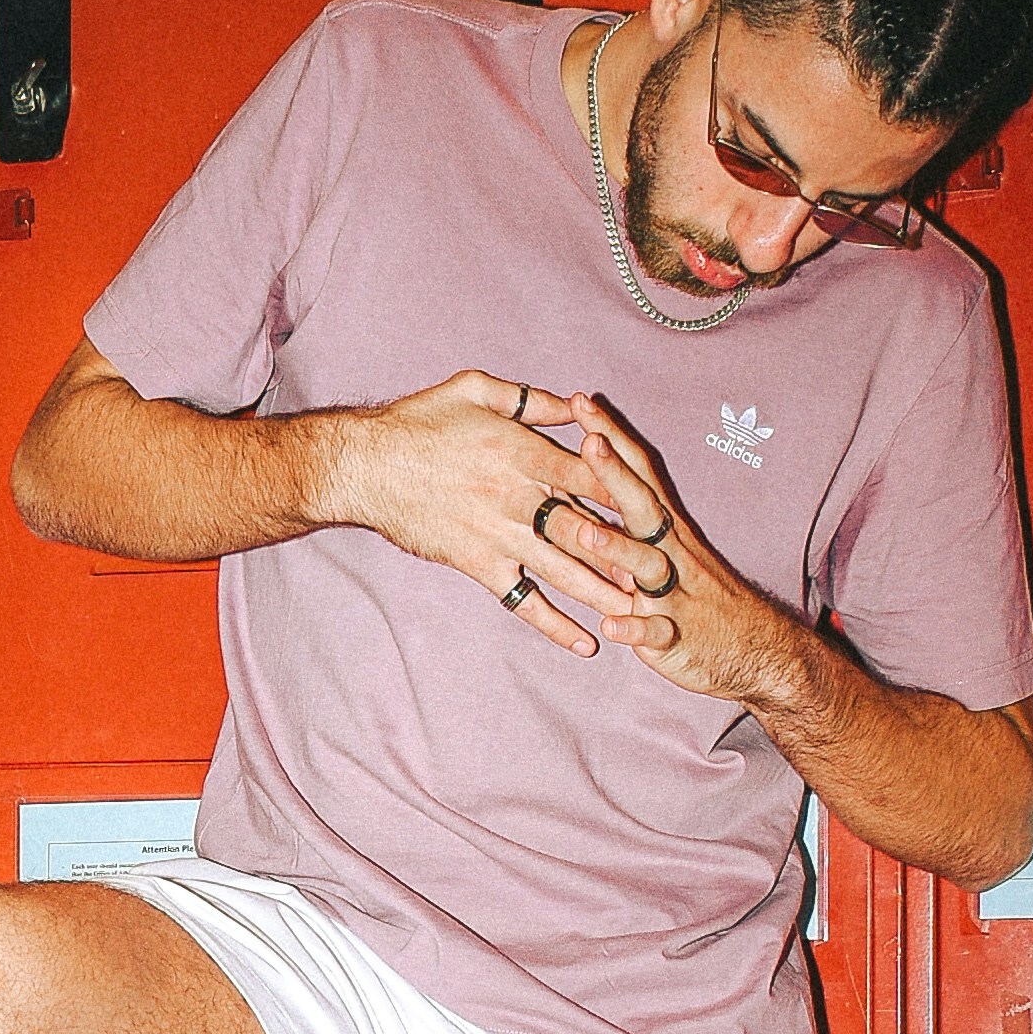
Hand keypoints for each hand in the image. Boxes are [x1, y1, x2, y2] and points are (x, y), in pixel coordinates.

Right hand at [323, 367, 650, 655]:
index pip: (590, 474)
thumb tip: (575, 406)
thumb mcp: (475, 390)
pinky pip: (521, 601)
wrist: (364, 467)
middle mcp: (517, 496)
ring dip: (605, 594)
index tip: (661, 509)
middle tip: (668, 574)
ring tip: (643, 614)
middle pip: (587, 528)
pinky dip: (554, 624)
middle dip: (629, 552)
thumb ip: (530, 400)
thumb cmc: (417, 423)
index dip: (629, 491)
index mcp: (522, 451)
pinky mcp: (478, 564)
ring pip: (564, 570)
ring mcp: (499, 534)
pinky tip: (584, 643)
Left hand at [513, 394, 813, 719]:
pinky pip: (655, 631)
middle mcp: (671, 554)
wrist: (757, 652)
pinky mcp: (675, 638)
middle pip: (643, 506)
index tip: (581, 401)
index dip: (612, 436)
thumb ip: (630, 526)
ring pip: (646, 567)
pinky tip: (612, 624)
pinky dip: (635, 627)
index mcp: (666, 530)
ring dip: (617, 548)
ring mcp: (675, 595)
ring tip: (585, 530)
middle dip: (614, 473)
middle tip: (589, 442)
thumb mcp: (667, 554)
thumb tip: (589, 493)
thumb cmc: (700, 599)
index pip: (639, 472)